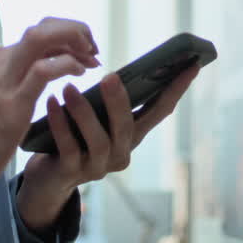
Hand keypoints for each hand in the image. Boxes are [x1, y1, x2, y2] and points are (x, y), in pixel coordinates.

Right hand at [0, 17, 100, 237]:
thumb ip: (15, 83)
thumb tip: (43, 73)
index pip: (38, 34)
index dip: (68, 37)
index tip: (85, 53)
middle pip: (43, 27)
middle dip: (75, 31)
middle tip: (93, 51)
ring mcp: (2, 81)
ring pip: (43, 37)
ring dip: (74, 41)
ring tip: (91, 59)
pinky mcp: (10, 104)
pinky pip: (44, 70)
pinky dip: (67, 65)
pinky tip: (79, 75)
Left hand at [16, 63, 200, 229]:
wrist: (49, 178)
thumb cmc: (75, 137)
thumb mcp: (96, 117)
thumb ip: (107, 101)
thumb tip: (115, 72)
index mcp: (132, 136)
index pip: (160, 110)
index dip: (177, 89)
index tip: (193, 64)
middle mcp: (121, 153)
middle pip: (128, 127)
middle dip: (120, 101)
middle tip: (109, 76)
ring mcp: (98, 167)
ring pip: (99, 140)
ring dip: (83, 113)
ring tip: (68, 88)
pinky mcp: (72, 173)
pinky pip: (69, 148)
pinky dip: (60, 125)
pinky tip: (51, 103)